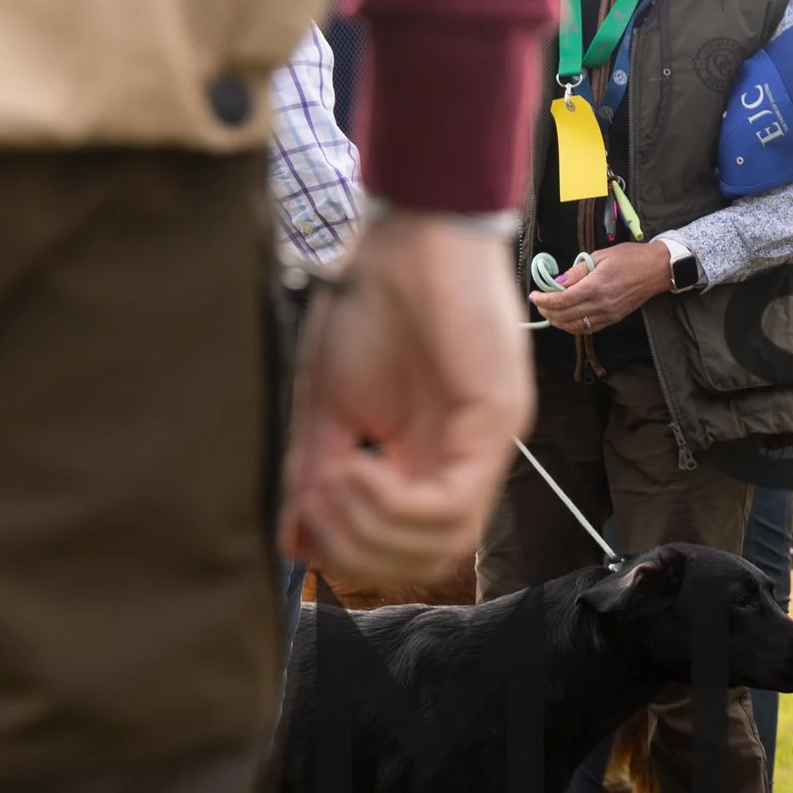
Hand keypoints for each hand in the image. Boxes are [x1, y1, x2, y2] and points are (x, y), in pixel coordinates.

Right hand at [281, 211, 533, 584]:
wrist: (410, 233)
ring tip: (334, 479)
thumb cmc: (370, 304)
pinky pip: (452, 501)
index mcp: (428, 458)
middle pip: (430, 559)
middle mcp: (465, 460)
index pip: (408, 550)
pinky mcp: (495, 421)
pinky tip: (359, 466)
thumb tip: (296, 543)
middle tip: (315, 504)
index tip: (303, 518)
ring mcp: (486, 444)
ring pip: (445, 542)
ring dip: (374, 529)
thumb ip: (314, 472)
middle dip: (360, 552)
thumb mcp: (327, 402)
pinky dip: (396, 503)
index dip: (352, 553)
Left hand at [529, 240, 672, 334]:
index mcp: (596, 287)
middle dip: (547, 310)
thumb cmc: (630, 258)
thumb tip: (557, 281)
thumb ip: (577, 271)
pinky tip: (566, 317)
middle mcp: (601, 305)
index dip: (544, 300)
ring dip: (558, 321)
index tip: (534, 295)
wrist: (657, 269)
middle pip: (565, 316)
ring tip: (549, 310)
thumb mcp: (600, 256)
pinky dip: (573, 326)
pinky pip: (588, 328)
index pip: (562, 300)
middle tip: (538, 302)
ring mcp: (608, 315)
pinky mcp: (613, 319)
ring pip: (574, 326)